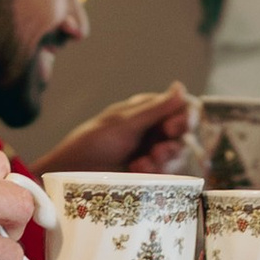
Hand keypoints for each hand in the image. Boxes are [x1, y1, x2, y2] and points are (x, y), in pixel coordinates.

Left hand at [51, 83, 195, 174]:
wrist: (75, 173)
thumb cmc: (95, 140)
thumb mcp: (126, 123)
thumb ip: (156, 108)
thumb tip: (180, 86)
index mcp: (149, 109)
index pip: (182, 108)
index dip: (184, 118)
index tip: (170, 129)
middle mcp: (155, 128)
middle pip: (183, 135)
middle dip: (172, 145)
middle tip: (156, 153)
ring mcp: (153, 150)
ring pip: (177, 155)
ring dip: (162, 161)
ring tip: (140, 165)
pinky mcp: (150, 171)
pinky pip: (167, 172)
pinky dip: (155, 172)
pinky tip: (136, 171)